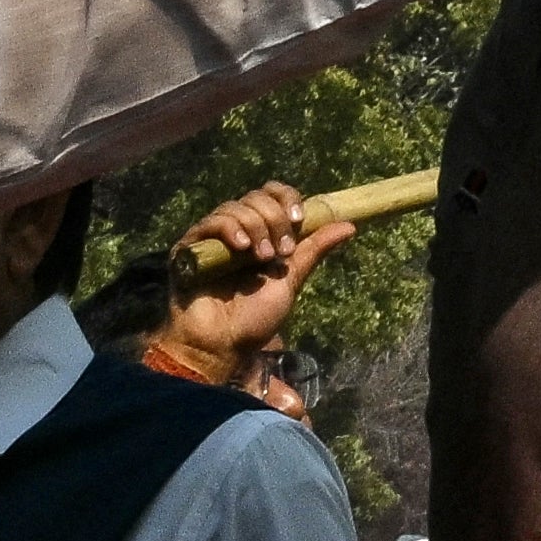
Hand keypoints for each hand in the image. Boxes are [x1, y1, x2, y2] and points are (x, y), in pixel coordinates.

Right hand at [157, 182, 354, 376]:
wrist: (220, 345)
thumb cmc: (253, 320)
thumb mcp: (290, 281)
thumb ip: (314, 250)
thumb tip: (350, 225)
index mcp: (260, 234)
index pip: (273, 195)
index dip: (288, 199)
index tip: (299, 219)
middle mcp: (236, 230)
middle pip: (257, 197)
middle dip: (275, 219)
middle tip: (281, 251)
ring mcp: (212, 238)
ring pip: (236, 206)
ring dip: (257, 228)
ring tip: (261, 259)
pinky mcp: (190, 247)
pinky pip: (211, 222)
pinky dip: (230, 229)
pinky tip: (241, 247)